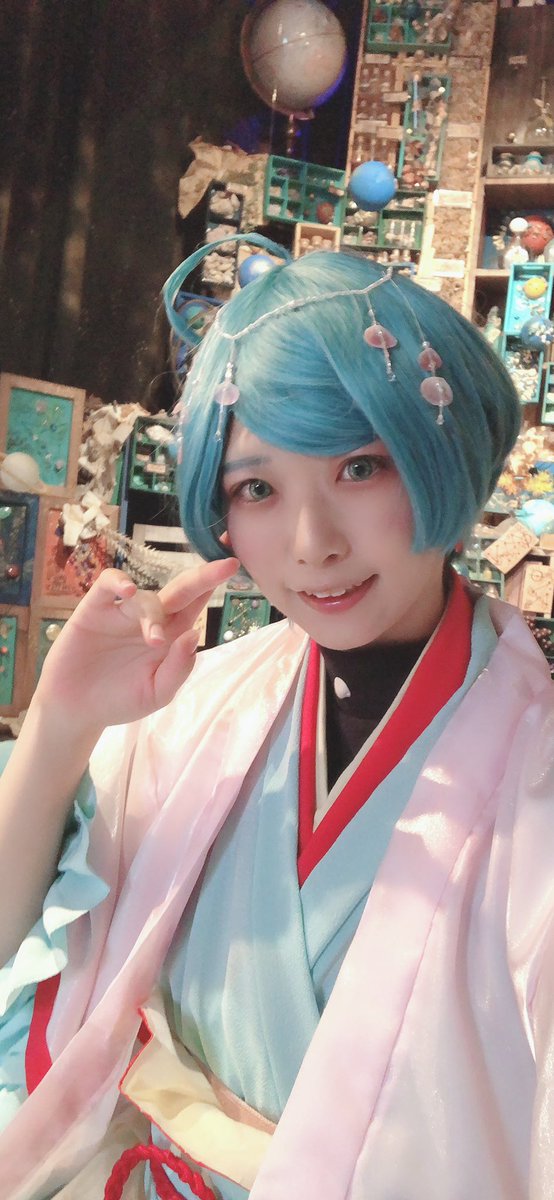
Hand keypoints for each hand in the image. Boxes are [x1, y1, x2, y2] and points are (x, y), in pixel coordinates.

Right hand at [35, 558, 239, 732]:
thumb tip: (195, 634)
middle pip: (181, 591)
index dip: (213, 586)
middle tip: (226, 566)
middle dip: (204, 577)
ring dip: (154, 616)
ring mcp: (122, 612)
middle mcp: (150, 619)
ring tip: (154, 641)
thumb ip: (178, 668)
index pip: (196, 605)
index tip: (234, 568)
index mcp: (170, 635)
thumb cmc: (120, 700)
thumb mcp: (157, 693)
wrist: (77, 710)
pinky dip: (118, 582)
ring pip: (146, 598)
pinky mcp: (94, 610)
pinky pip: (108, 585)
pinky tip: (128, 592)